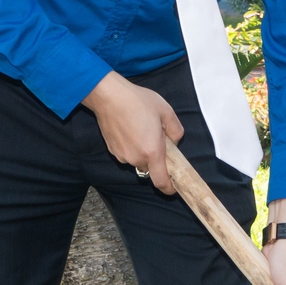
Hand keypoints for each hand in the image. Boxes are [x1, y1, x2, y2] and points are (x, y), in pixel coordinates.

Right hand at [83, 72, 183, 193]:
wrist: (109, 96)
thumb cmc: (138, 102)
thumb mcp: (166, 112)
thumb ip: (176, 131)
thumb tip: (174, 142)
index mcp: (152, 152)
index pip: (161, 181)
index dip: (168, 188)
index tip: (173, 187)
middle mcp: (136, 158)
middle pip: (150, 168)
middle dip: (156, 158)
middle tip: (158, 139)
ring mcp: (122, 155)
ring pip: (138, 161)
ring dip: (143, 152)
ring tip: (142, 130)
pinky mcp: (112, 150)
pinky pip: (127, 154)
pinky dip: (132, 147)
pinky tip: (131, 129)